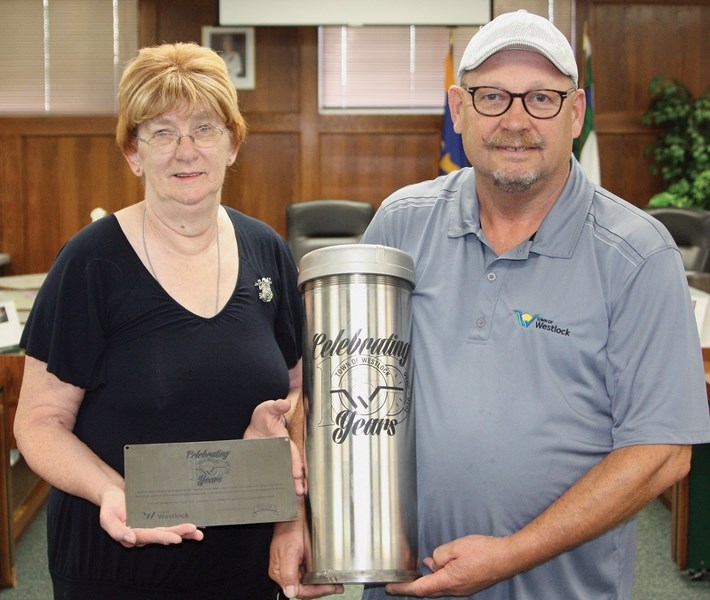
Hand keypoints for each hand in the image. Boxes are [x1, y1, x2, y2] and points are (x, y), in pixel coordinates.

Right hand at [98, 485, 203, 547]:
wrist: (113, 495)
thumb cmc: (110, 506)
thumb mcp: (107, 518)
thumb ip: (116, 531)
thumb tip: (131, 539)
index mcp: (132, 535)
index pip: (148, 537)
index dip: (162, 538)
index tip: (176, 539)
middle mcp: (144, 533)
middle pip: (163, 534)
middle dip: (178, 533)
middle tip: (193, 530)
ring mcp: (151, 527)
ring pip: (169, 531)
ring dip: (184, 532)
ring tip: (199, 533)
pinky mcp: (156, 519)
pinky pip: (170, 523)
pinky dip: (182, 524)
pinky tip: (195, 526)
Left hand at [245, 398, 305, 495]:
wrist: (255, 425)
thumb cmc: (264, 416)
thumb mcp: (268, 408)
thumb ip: (276, 406)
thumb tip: (284, 403)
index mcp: (284, 440)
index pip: (292, 452)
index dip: (296, 463)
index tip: (298, 473)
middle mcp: (282, 452)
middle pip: (291, 467)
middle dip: (296, 479)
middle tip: (300, 491)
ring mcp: (275, 460)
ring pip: (283, 474)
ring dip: (289, 485)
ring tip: (294, 497)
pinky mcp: (267, 465)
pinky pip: (272, 476)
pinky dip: (276, 486)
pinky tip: (277, 496)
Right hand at [269, 507, 343, 598]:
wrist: (291, 511)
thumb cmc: (288, 527)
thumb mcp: (289, 551)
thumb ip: (289, 573)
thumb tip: (290, 592)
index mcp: (280, 572)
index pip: (299, 591)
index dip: (315, 591)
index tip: (329, 588)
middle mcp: (285, 571)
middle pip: (303, 588)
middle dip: (320, 589)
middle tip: (336, 587)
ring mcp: (291, 566)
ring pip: (306, 582)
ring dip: (320, 584)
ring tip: (335, 584)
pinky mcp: (297, 560)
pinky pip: (307, 573)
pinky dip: (318, 576)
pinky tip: (326, 576)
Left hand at [384, 534, 513, 596]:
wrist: (508, 558)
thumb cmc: (484, 551)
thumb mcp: (456, 547)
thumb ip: (439, 555)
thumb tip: (432, 563)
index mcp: (449, 580)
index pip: (420, 588)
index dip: (403, 588)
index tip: (390, 587)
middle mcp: (455, 589)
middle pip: (428, 590)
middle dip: (412, 586)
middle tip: (397, 582)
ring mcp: (463, 589)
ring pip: (439, 586)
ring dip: (427, 580)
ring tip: (416, 570)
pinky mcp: (469, 584)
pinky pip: (449, 583)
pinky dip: (439, 577)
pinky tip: (437, 566)